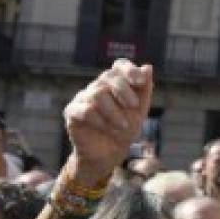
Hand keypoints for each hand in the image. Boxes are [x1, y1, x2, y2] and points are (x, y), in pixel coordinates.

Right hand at [63, 60, 152, 184]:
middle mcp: (98, 86)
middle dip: (124, 91)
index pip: (120, 65)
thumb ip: (144, 89)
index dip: (129, 70)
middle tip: (134, 107)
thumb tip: (148, 66)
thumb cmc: (126, 128)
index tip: (140, 81)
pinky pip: (85, 110)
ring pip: (96, 94)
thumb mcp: (140, 110)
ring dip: (113, 111)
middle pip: (108, 77)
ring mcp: (83, 97)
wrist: (110, 153)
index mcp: (115, 82)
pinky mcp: (72, 111)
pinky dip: (100, 120)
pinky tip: (107, 128)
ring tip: (123, 126)